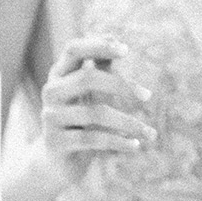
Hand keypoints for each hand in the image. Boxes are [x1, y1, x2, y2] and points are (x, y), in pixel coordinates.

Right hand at [36, 36, 156, 185]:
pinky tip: (136, 145)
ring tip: (151, 134)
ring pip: (95, 113)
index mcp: (59, 74)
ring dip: (128, 123)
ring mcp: (50, 117)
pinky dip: (118, 142)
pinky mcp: (55, 142)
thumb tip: (114, 37)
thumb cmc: (80, 118)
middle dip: (121, 85)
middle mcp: (51, 91)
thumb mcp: (89, 91)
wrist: (57, 163)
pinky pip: (92, 139)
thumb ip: (100, 65)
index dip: (97, 45)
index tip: (126, 50)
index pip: (73, 49)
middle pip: (87, 78)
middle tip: (148, 96)